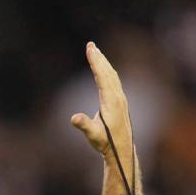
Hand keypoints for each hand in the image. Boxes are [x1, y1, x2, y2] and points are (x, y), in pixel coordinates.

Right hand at [71, 42, 131, 161]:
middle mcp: (117, 97)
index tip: (90, 49)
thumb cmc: (105, 142)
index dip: (95, 62)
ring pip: (112, 75)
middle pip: (108, 72)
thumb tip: (74, 118)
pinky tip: (103, 70)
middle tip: (90, 45)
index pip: (102, 76)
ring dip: (103, 63)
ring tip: (95, 52)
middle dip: (99, 58)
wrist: (121, 150)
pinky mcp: (119, 102)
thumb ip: (84, 125)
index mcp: (111, 101)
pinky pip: (113, 81)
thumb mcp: (93, 135)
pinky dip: (107, 71)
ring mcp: (120, 99)